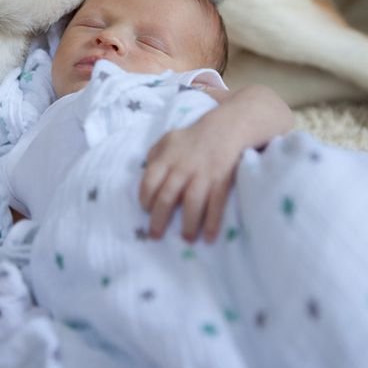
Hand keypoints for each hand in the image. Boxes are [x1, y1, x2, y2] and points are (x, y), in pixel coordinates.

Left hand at [139, 118, 238, 242]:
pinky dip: (212, 222)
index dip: (145, 199)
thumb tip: (143, 173)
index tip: (146, 210)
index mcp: (167, 159)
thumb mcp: (167, 140)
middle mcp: (183, 168)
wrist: (224, 128)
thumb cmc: (191, 138)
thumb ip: (154, 156)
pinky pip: (216, 204)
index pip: (149, 182)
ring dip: (188, 224)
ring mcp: (203, 174)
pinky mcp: (222, 180)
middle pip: (167, 196)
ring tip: (185, 239)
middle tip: (155, 236)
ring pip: (192, 202)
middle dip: (159, 219)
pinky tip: (208, 237)